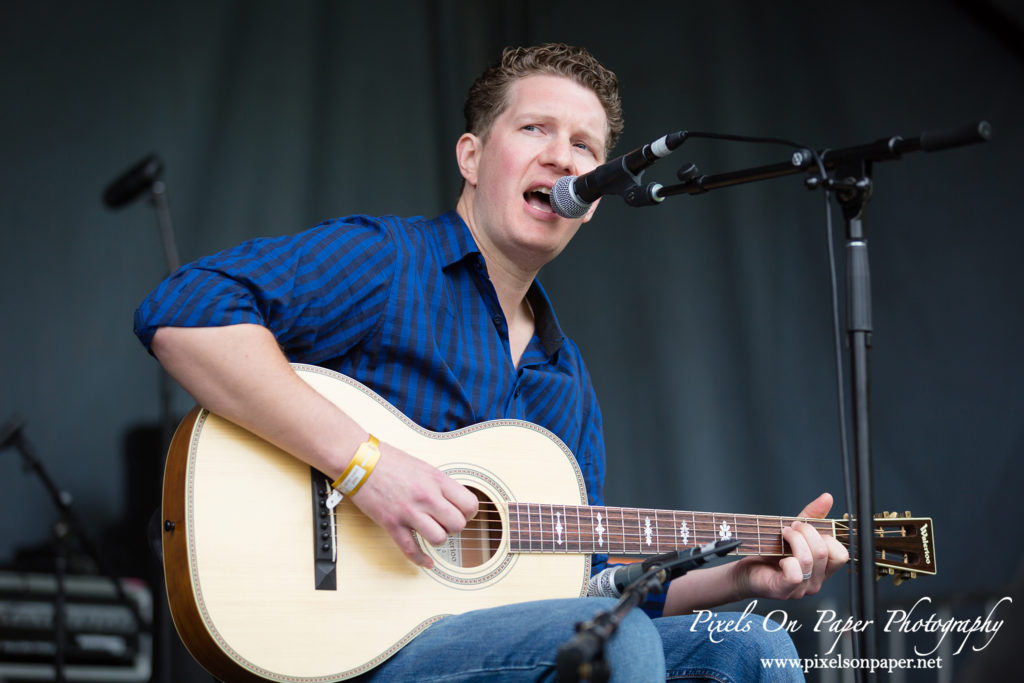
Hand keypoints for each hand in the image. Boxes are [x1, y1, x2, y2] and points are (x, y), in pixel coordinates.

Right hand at [349, 442, 478, 567]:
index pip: (469, 504)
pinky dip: (420, 560)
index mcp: (436, 480)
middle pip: (458, 525)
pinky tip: (426, 562)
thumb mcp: (423, 467)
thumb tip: (453, 500)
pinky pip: (411, 549)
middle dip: (454, 527)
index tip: (464, 514)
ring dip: (438, 539)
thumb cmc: (389, 461)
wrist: (359, 462)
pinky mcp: (392, 523)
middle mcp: (426, 496)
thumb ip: (439, 484)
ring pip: (439, 539)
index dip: (470, 513)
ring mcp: (409, 511)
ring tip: (432, 532)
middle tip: (446, 523)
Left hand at [732, 492, 849, 600]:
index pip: (841, 555)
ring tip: (783, 534)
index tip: (805, 527)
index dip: (826, 537)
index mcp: (822, 568)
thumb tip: (827, 498)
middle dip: (807, 532)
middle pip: (824, 552)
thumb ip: (812, 516)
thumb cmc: (769, 553)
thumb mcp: (793, 531)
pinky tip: (778, 557)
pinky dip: (787, 560)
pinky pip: (795, 574)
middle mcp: (816, 581)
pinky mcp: (784, 590)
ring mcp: (801, 588)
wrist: (746, 571)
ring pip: (809, 559)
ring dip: (794, 540)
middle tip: (791, 527)